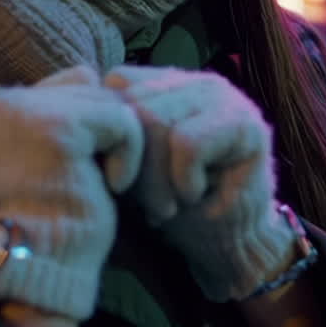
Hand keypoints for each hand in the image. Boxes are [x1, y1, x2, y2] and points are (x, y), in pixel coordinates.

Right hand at [0, 65, 143, 320]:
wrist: (47, 259)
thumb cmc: (60, 211)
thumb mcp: (53, 149)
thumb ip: (66, 110)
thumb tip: (98, 73)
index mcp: (3, 103)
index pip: (78, 80)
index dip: (99, 120)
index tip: (92, 163)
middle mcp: (9, 99)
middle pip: (96, 87)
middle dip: (113, 130)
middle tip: (107, 175)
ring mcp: (32, 111)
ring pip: (111, 102)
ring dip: (123, 143)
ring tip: (109, 180)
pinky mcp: (61, 127)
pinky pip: (121, 120)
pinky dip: (129, 154)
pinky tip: (113, 183)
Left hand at [104, 65, 296, 301]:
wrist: (234, 244)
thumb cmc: (175, 208)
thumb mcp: (131, 168)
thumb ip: (114, 136)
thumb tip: (80, 119)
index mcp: (167, 84)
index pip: (118, 82)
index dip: (113, 132)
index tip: (121, 178)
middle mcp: (194, 82)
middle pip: (134, 103)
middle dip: (132, 163)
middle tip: (146, 204)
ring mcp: (222, 98)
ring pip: (156, 121)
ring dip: (155, 179)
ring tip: (166, 207)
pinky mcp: (245, 125)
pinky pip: (187, 144)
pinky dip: (183, 181)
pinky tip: (194, 197)